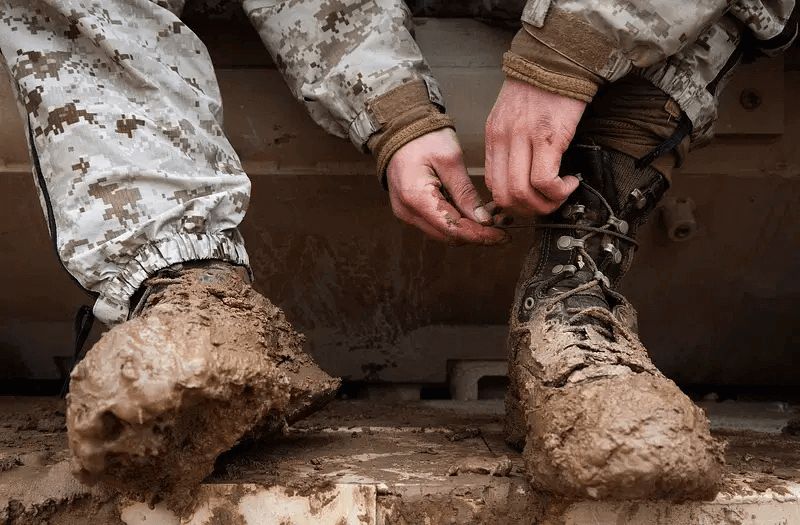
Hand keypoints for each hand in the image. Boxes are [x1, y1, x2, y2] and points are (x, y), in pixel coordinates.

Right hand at [386, 128, 508, 244]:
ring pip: (445, 233)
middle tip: (503, 221)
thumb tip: (484, 221)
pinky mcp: (412, 211)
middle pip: (449, 235)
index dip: (480, 235)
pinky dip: (459, 221)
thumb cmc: (424, 138)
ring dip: (470, 228)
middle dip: (478, 233)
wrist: (400, 129)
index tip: (503, 235)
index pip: (452, 228)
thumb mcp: (451, 161)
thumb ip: (466, 193)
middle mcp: (407, 211)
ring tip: (493, 214)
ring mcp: (407, 213)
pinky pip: (438, 224)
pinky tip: (475, 210)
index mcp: (415, 197)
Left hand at [485, 78, 585, 215]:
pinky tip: (569, 182)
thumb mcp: (511, 116)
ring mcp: (524, 139)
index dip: (511, 204)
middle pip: (505, 197)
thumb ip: (509, 144)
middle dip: (528, 211)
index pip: (492, 186)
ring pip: (523, 193)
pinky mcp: (548, 137)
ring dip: (545, 204)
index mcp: (493, 136)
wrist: (558, 59)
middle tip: (547, 203)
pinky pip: (544, 180)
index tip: (531, 201)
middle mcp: (504, 140)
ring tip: (561, 193)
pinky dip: (558, 191)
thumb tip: (519, 176)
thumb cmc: (539, 86)